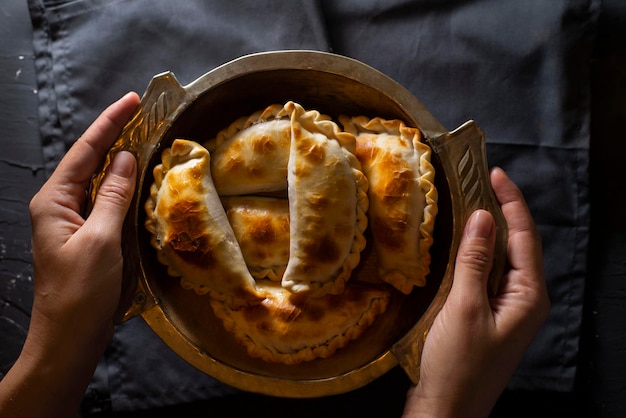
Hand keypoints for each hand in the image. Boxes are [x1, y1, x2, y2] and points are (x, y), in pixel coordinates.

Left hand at [0, 92, 139, 417]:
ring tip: (144, 136)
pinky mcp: (87, 238)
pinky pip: (105, 202)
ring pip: (97, 180)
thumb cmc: (80, 294)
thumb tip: (125, 159)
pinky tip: (138, 180)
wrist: (68, 341)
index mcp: (54, 202)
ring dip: (119, 159)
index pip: (84, 151)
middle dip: (113, 134)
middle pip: (88, 161)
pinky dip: (123, 186)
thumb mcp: (100, 240)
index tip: (132, 100)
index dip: (109, 123)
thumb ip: (112, 196)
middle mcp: (59, 207)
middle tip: (142, 112)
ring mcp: (73, 223)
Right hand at [402, 167, 549, 417]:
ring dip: (488, 231)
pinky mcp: (488, 316)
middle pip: (518, 245)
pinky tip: (460, 243)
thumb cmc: (457, 363)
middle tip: (478, 180)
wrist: (447, 409)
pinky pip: (487, 275)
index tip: (494, 172)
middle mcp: (524, 299)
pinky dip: (476, 254)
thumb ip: (476, 261)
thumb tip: (482, 216)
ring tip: (469, 202)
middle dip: (502, 211)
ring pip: (501, 259)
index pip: (526, 237)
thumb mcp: (465, 307)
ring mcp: (507, 309)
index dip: (511, 202)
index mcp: (529, 296)